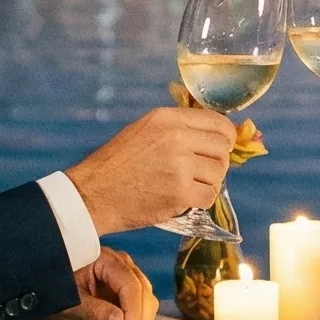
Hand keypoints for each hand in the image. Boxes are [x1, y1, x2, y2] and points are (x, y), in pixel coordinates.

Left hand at [54, 247, 157, 319]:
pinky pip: (140, 301)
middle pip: (143, 290)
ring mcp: (125, 273)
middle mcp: (121, 263)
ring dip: (139, 318)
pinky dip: (136, 316)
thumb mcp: (71, 301)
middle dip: (139, 316)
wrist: (43, 279)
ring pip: (146, 297)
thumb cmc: (54, 286)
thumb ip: (94, 311)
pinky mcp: (124, 286)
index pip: (131, 285)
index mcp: (107, 260)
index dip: (133, 311)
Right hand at [66, 107, 233, 233]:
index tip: (224, 146)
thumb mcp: (144, 130)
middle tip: (203, 171)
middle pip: (222, 148)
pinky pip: (209, 196)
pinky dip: (200, 200)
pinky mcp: (179, 193)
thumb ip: (177, 128)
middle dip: (218, 161)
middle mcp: (176, 138)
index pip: (217, 121)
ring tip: (188, 185)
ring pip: (218, 173)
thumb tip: (213, 134)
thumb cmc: (117, 164)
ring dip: (208, 182)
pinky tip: (184, 198)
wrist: (93, 194)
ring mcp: (179, 166)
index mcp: (167, 118)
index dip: (226, 136)